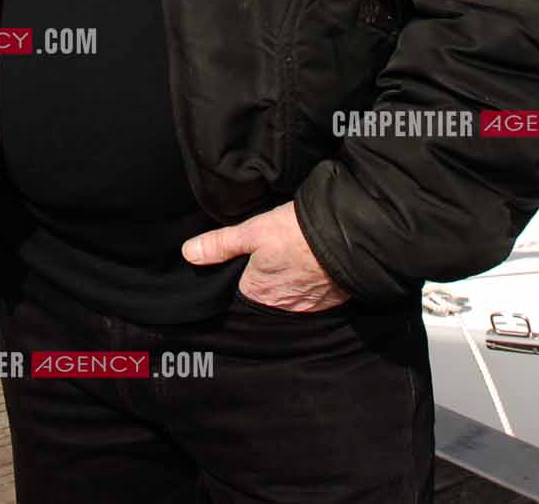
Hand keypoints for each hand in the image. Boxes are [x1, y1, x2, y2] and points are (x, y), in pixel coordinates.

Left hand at [181, 201, 350, 312]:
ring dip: (291, 282)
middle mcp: (283, 307)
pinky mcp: (332, 300)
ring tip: (292, 258)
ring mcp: (310, 306)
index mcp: (258, 293)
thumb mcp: (252, 231)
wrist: (349, 236)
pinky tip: (313, 265)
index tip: (248, 259)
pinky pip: (315, 295)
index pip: (241, 290)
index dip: (242, 274)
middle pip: (268, 294)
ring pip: (292, 295)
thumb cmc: (297, 233)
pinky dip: (312, 283)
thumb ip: (220, 244)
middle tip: (273, 256)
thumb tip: (188, 253)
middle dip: (269, 279)